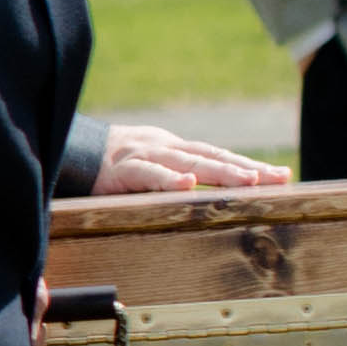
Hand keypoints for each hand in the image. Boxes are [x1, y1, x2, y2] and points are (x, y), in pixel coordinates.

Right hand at [80, 120, 285, 195]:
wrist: (65, 150)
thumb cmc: (107, 167)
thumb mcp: (145, 167)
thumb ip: (171, 178)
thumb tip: (206, 199)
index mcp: (172, 148)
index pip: (217, 155)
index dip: (248, 164)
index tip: (282, 176)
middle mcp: (163, 147)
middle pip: (211, 156)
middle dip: (247, 168)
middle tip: (278, 178)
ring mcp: (142, 155)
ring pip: (187, 162)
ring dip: (219, 171)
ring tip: (248, 180)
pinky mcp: (119, 170)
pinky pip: (146, 174)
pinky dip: (166, 178)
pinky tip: (186, 184)